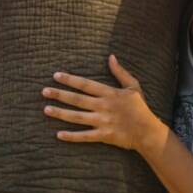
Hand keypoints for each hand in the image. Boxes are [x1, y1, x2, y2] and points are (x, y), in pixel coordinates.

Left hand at [42, 54, 161, 151]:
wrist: (148, 131)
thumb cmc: (140, 108)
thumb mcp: (133, 86)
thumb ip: (120, 72)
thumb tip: (111, 57)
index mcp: (109, 93)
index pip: (86, 84)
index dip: (70, 79)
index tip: (56, 75)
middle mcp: (104, 107)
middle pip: (77, 99)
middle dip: (60, 95)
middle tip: (44, 91)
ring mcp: (103, 122)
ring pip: (78, 117)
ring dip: (61, 113)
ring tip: (46, 110)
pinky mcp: (104, 136)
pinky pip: (85, 136)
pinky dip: (72, 136)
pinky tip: (58, 134)